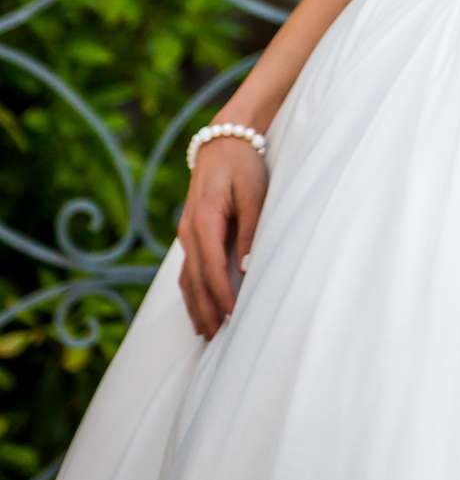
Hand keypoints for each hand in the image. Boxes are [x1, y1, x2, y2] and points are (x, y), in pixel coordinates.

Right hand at [177, 138, 267, 340]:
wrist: (224, 140)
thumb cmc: (243, 165)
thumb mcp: (253, 193)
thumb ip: (249, 229)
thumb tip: (246, 267)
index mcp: (204, 220)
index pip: (211, 267)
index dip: (221, 294)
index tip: (234, 316)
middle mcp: (188, 230)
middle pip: (194, 279)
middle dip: (204, 309)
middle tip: (215, 339)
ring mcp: (185, 232)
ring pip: (186, 277)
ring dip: (195, 305)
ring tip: (205, 332)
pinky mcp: (189, 232)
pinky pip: (187, 268)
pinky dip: (191, 290)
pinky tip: (197, 306)